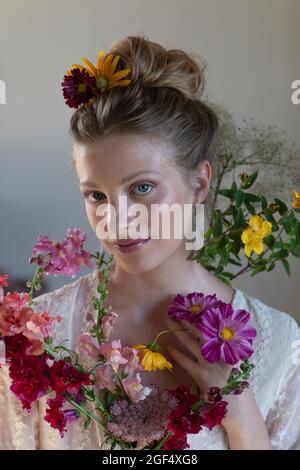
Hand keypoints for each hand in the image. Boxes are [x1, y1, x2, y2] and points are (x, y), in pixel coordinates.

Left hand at [165, 316, 271, 448]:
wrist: (239, 408)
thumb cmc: (236, 384)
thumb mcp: (235, 362)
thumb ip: (226, 348)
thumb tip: (214, 333)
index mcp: (230, 347)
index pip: (214, 326)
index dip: (201, 315)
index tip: (192, 306)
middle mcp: (221, 352)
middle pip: (200, 330)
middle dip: (186, 318)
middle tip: (175, 308)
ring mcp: (211, 364)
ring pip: (191, 342)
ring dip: (178, 330)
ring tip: (168, 320)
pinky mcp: (202, 376)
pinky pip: (186, 361)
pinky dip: (177, 354)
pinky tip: (169, 347)